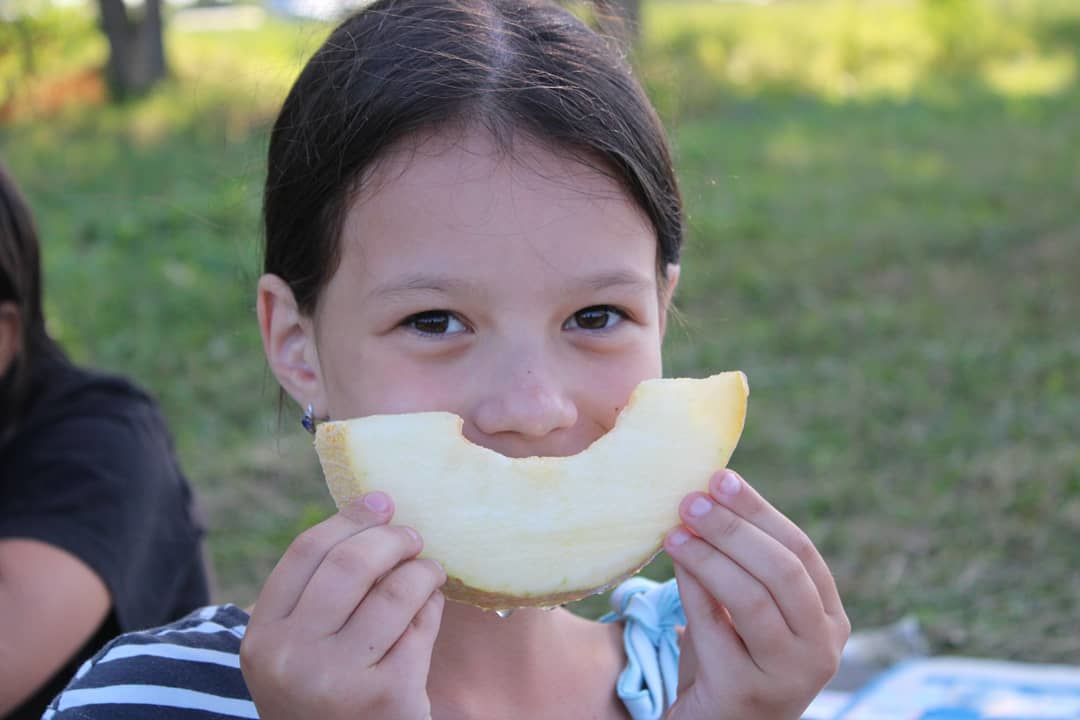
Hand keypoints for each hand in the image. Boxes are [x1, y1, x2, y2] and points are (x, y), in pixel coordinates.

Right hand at [240, 492, 446, 719]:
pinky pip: (420, 627)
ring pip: (394, 592)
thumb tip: (374, 513)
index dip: (348, 520)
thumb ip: (317, 598)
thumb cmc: (323, 698)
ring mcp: (339, 679)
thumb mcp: (296, 653)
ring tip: (428, 571)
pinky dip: (432, 607)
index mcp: (262, 638)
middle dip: (391, 539)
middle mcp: (292, 657)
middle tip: (413, 536)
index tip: (381, 502)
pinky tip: (431, 606)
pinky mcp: (388, 696)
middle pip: (351, 565)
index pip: (306, 553)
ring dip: (421, 570)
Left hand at [662, 470, 849, 719]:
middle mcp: (822, 648)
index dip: (758, 509)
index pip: (801, 550)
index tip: (719, 477)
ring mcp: (790, 675)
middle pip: (783, 569)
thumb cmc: (727, 659)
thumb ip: (741, 564)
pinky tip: (673, 561)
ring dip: (710, 555)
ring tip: (674, 529)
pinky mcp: (748, 692)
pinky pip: (715, 628)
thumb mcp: (744, 609)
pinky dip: (693, 588)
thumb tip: (705, 495)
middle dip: (734, 527)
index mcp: (829, 618)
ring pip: (752, 598)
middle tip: (690, 499)